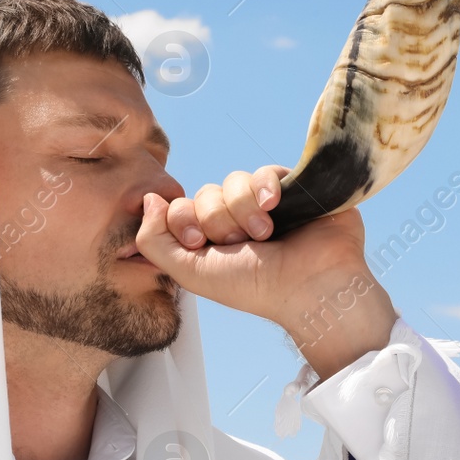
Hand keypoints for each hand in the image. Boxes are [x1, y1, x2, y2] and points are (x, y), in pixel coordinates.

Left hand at [136, 165, 397, 377]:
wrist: (310, 288)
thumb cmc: (255, 288)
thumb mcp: (190, 273)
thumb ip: (154, 242)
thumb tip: (149, 199)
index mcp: (213, 241)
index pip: (180, 207)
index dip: (184, 220)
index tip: (200, 243)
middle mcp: (237, 221)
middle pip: (206, 193)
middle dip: (217, 220)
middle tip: (241, 245)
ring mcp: (266, 205)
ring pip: (233, 181)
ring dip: (242, 209)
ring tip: (265, 233)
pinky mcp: (293, 190)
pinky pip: (264, 171)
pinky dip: (264, 187)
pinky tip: (274, 205)